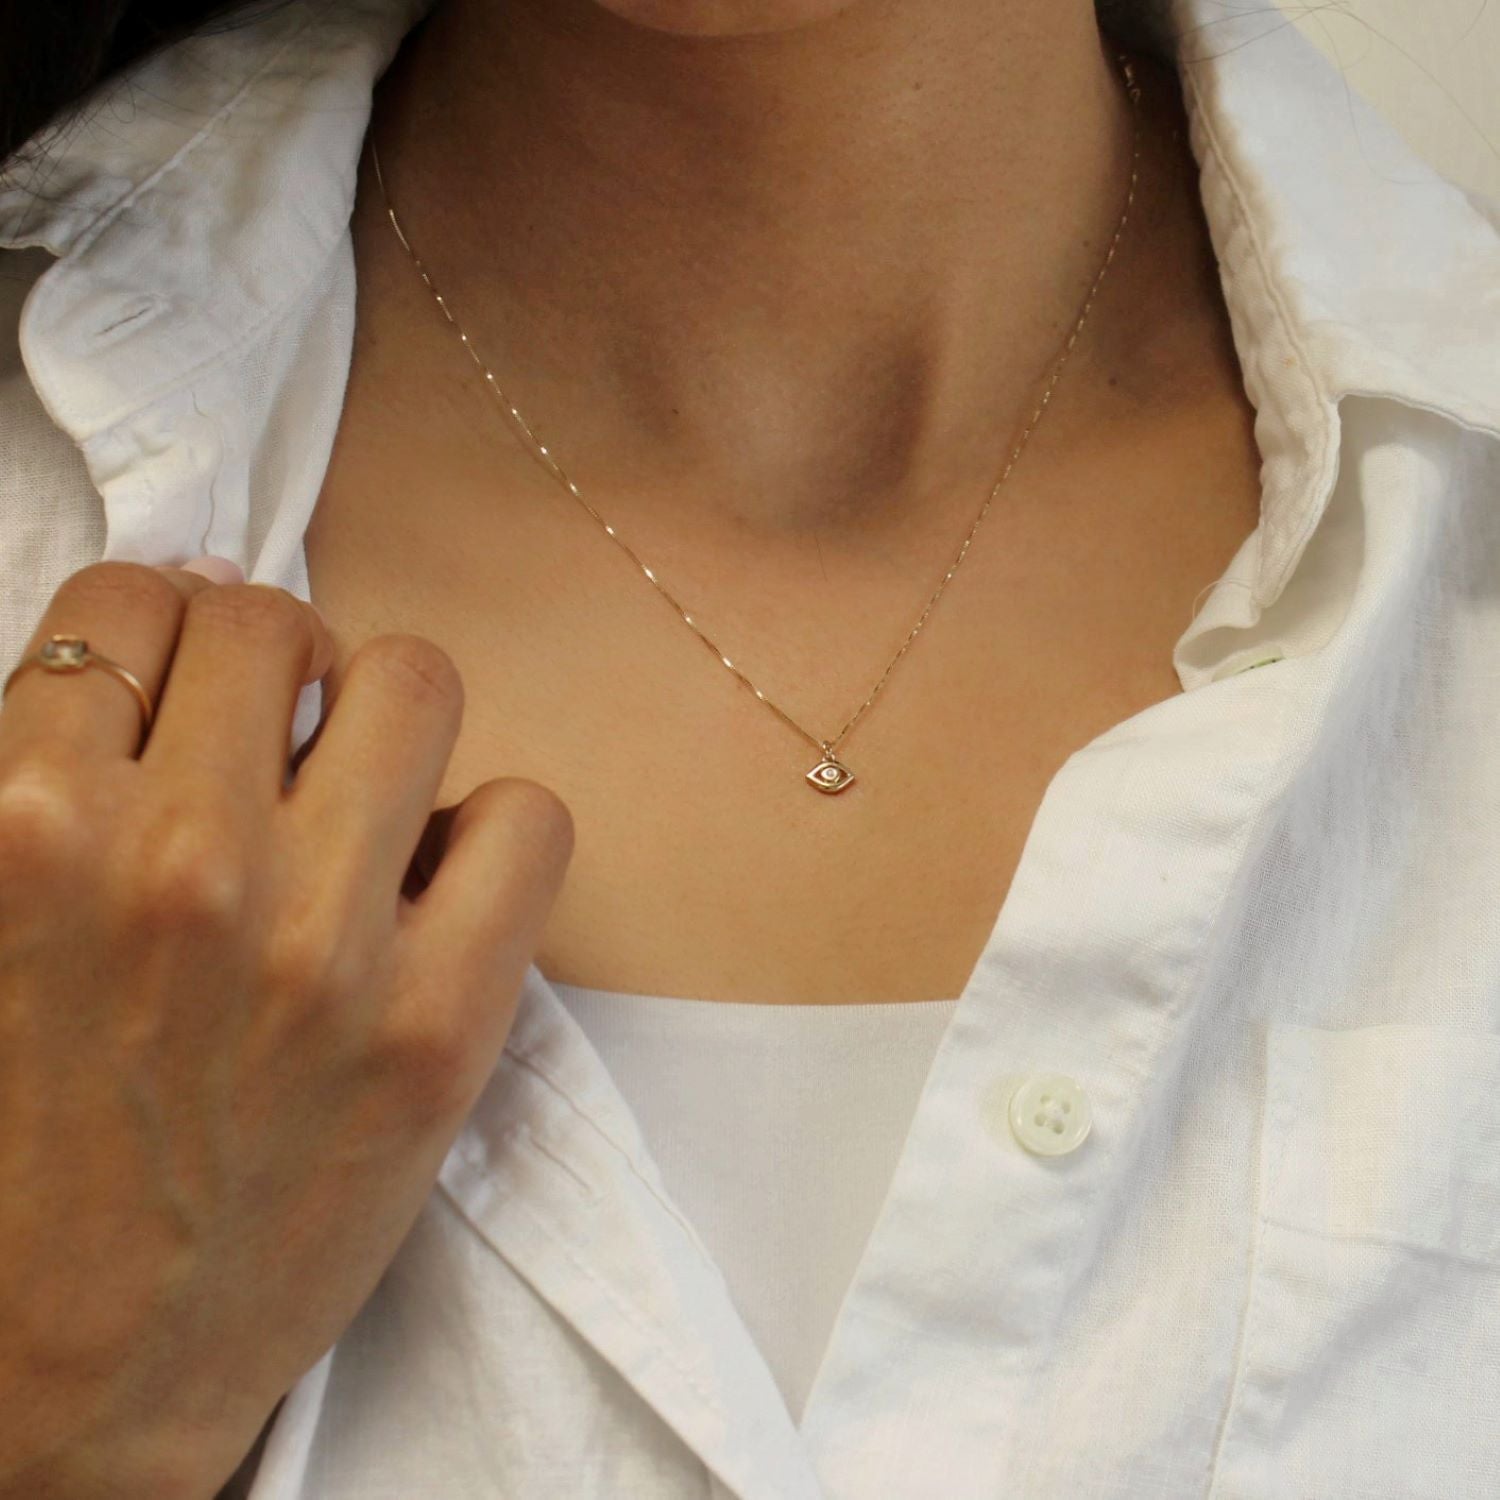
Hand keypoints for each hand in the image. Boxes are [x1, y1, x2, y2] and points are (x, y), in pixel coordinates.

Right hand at [0, 561, 573, 1498]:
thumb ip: (58, 766)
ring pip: (416, 682)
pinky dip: (489, 830)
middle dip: (275, 660)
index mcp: (27, 827)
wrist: (71, 1373)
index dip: (166, 630)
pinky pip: (525, 816)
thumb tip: (185, 601)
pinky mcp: (443, 1025)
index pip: (135, 603)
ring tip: (361, 793)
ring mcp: (326, 945)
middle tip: (277, 735)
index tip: (188, 681)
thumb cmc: (14, 1138)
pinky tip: (436, 881)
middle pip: (278, 622)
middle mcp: (181, 865)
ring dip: (386, 719)